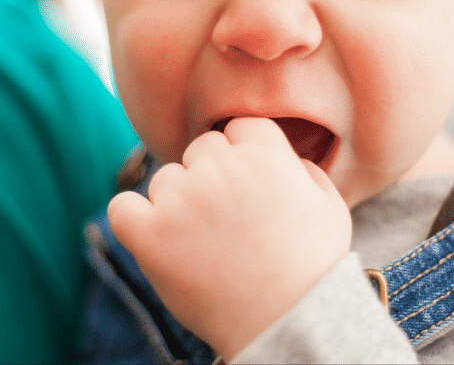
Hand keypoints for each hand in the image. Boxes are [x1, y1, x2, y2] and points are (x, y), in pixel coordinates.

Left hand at [108, 117, 351, 360]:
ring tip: (204, 244)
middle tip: (226, 220)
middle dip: (210, 176)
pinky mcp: (150, 233)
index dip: (243, 155)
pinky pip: (122, 208)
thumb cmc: (314, 270)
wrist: (290, 323)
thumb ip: (306, 170)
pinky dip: (132, 219)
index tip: (246, 187)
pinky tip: (152, 236)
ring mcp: (181, 198)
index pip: (238, 129)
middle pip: (200, 149)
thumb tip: (286, 159)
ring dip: (177, 203)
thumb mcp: (331, 208)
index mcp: (264, 154)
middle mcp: (220, 167)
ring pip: (165, 179)